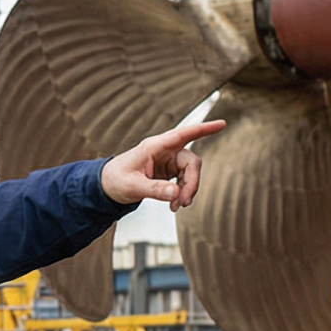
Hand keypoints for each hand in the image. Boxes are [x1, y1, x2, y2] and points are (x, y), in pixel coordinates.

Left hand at [100, 119, 225, 210]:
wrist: (108, 187)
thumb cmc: (116, 180)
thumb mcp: (133, 186)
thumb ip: (154, 190)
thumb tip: (176, 194)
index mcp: (155, 146)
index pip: (183, 134)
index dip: (203, 129)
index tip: (222, 124)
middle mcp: (164, 151)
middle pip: (191, 161)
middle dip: (192, 182)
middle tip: (185, 202)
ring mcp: (167, 162)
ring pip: (190, 173)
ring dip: (188, 190)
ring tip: (177, 206)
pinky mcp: (168, 173)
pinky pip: (183, 182)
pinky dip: (181, 194)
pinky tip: (174, 205)